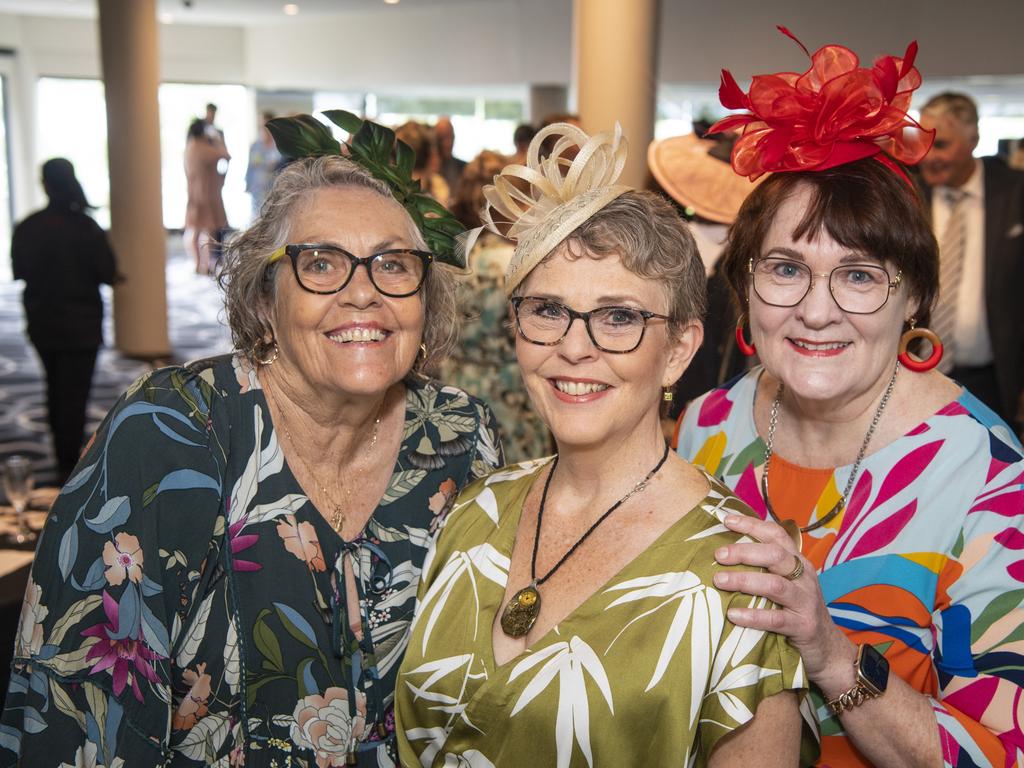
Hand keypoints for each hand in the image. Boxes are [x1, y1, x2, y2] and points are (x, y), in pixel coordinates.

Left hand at [712, 514, 854, 691]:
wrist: (827, 648)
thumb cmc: (796, 610)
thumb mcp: (786, 584)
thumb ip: (763, 568)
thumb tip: (722, 552)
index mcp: (798, 561)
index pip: (776, 534)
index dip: (752, 524)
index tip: (726, 520)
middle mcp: (804, 577)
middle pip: (775, 555)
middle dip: (744, 552)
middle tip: (718, 555)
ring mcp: (806, 601)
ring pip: (775, 585)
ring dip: (744, 580)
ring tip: (719, 581)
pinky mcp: (804, 626)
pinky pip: (776, 619)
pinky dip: (752, 616)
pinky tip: (732, 614)